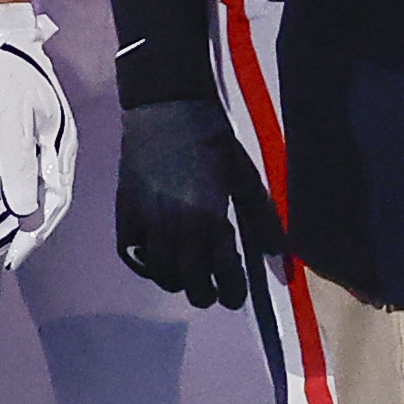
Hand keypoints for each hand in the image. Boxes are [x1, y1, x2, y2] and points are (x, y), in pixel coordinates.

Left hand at [0, 3, 73, 261]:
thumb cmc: (6, 78)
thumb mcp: (11, 123)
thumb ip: (19, 168)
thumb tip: (26, 215)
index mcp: (60, 148)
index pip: (54, 202)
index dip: (36, 233)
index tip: (16, 258)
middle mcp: (53, 150)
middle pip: (43, 200)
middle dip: (26, 231)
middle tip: (4, 258)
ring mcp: (35, 143)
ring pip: (28, 190)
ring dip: (12, 216)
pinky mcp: (17, 136)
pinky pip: (13, 175)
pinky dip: (2, 195)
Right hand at [111, 93, 275, 308]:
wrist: (166, 106)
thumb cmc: (212, 138)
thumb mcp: (244, 176)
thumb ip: (261, 218)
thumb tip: (278, 254)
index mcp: (211, 217)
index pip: (223, 275)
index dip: (231, 293)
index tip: (234, 297)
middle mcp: (177, 225)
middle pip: (188, 283)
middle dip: (203, 294)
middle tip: (210, 290)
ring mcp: (147, 220)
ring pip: (159, 273)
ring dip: (175, 279)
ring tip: (185, 271)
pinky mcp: (125, 210)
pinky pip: (131, 253)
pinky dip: (144, 263)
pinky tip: (157, 256)